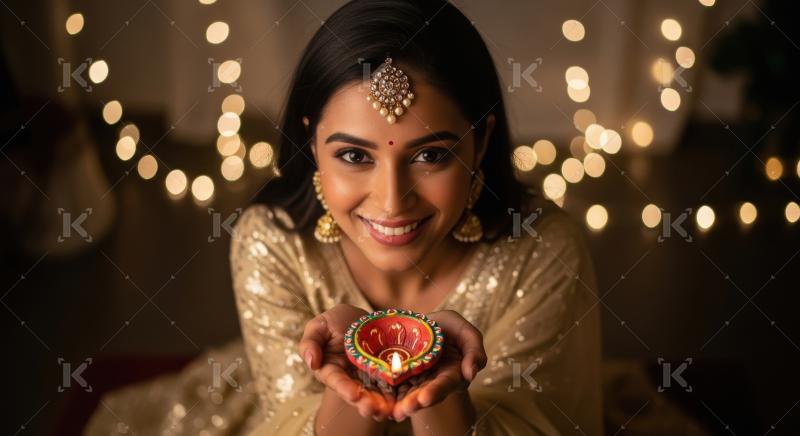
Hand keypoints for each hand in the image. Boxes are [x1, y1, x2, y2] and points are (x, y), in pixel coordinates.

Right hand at [299, 304, 395, 420]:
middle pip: (358, 394)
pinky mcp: (386, 375)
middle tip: (375, 410)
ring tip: (390, 411)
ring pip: (376, 395)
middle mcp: (350, 379)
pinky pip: (392, 386)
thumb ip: (310, 342)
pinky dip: (398, 395)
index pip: (337, 381)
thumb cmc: (336, 321)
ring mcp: (369, 379)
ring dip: (382, 404)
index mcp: (331, 370)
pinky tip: (405, 401)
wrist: (362, 318)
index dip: (345, 388)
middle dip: (366, 403)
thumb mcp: (319, 326)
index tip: (353, 395)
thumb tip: (310, 362)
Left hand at [392, 310, 487, 420]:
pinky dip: (387, 398)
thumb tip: (472, 373)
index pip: (446, 384)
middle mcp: (434, 382)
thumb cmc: (447, 327)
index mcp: (452, 373)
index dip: (437, 391)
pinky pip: (393, 390)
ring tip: (393, 412)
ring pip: (408, 397)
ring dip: (401, 405)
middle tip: (405, 409)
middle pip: (425, 395)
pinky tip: (380, 404)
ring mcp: (415, 383)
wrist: (420, 324)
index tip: (425, 398)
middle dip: (415, 403)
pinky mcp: (398, 380)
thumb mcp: (464, 331)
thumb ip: (474, 349)